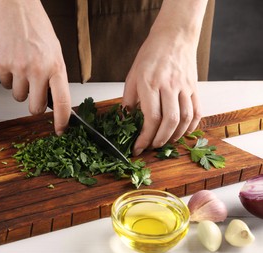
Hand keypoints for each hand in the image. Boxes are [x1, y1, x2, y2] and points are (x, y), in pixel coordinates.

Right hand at [0, 0, 70, 134]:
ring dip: (21, 90)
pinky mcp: (2, 64)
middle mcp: (38, 70)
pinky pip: (5, 85)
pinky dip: (9, 79)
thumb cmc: (38, 29)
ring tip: (23, 70)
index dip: (62, 121)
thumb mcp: (56, 53)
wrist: (17, 10)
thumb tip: (54, 99)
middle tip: (35, 93)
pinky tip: (13, 64)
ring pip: (18, 98)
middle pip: (35, 108)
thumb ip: (55, 77)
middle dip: (35, 105)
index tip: (61, 130)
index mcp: (56, 67)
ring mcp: (19, 68)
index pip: (63, 101)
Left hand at [122, 29, 201, 155]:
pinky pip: (196, 112)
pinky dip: (190, 126)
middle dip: (159, 140)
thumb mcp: (132, 77)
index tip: (138, 147)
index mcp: (149, 84)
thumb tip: (124, 122)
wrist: (173, 37)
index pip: (151, 118)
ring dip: (175, 136)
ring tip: (164, 142)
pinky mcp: (194, 88)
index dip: (145, 137)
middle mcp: (169, 86)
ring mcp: (184, 87)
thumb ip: (128, 101)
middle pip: (169, 121)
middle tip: (151, 146)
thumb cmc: (150, 56)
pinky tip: (181, 132)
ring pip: (185, 119)